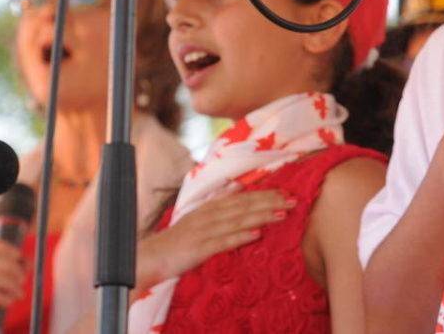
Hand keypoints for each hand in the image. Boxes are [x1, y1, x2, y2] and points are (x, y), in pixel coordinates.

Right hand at [135, 190, 294, 289]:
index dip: (265, 194)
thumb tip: (237, 185)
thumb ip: (218, 200)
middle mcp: (209, 215)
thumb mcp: (198, 215)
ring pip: (238, 221)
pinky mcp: (199, 249)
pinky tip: (257, 235)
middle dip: (270, 202)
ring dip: (261, 216)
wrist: (150, 258)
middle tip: (294, 200)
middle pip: (244, 206)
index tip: (286, 192)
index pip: (242, 198)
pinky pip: (223, 242)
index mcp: (210, 207)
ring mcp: (204, 231)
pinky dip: (240, 237)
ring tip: (282, 214)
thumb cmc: (178, 239)